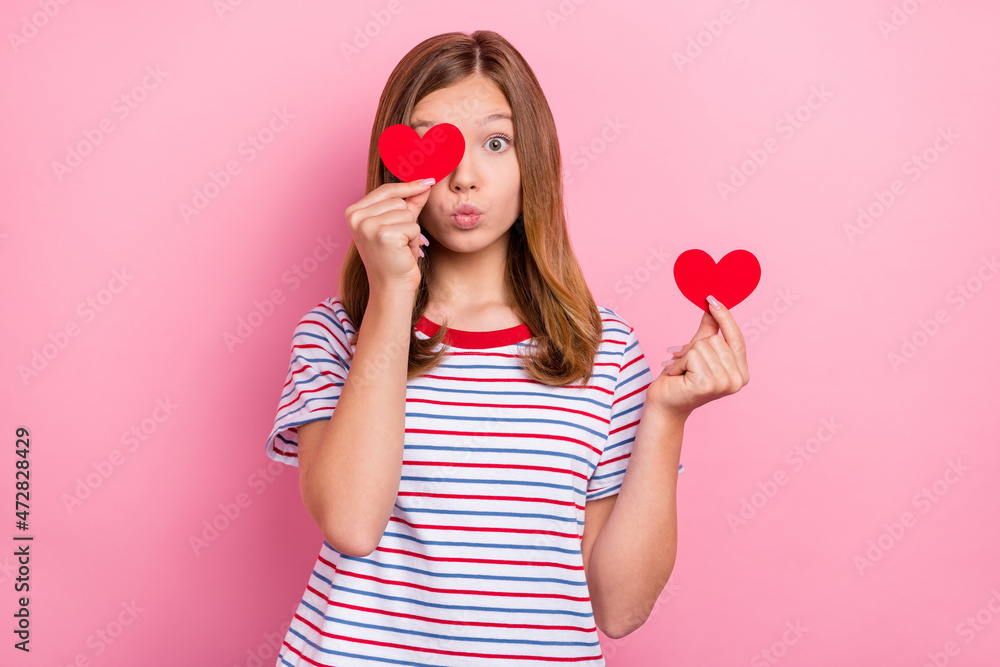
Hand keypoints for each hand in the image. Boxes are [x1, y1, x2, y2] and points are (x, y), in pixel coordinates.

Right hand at [344, 177, 434, 293]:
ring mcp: (368, 226)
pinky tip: (404, 253)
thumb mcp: (397, 226)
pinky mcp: (384, 235)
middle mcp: (357, 217)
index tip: (428, 181)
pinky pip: (413, 226)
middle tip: (398, 241)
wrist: (391, 288)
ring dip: (411, 232)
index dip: (408, 187)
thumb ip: (410, 203)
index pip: (386, 190)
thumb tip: (425, 183)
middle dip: (406, 220)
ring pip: (407, 213)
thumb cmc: (394, 259)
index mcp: (353, 212)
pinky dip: (414, 241)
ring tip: (400, 248)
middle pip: (399, 200)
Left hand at [646, 295, 749, 420]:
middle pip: (716, 340)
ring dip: (685, 356)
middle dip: (695, 347)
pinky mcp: (707, 384)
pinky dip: (679, 362)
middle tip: (685, 364)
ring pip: (703, 346)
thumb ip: (710, 330)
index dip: (725, 318)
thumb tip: (714, 304)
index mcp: (741, 373)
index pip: (737, 338)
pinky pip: (693, 354)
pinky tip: (677, 375)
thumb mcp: (698, 351)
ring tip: (681, 371)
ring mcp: (724, 384)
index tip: (712, 299)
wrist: (664, 403)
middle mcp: (738, 380)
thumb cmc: (681, 379)